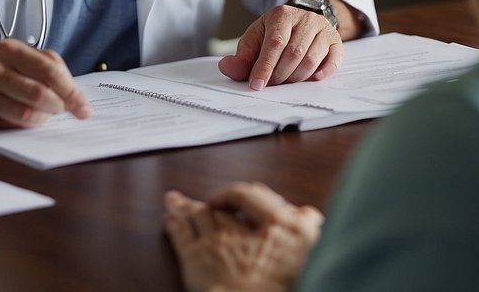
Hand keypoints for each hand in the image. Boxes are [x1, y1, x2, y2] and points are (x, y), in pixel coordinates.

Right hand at [0, 40, 91, 128]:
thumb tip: (73, 92)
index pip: (52, 67)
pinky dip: (29, 122)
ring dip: (46, 115)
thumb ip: (40, 68)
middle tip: (74, 113)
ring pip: (32, 105)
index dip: (72, 89)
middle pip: (45, 86)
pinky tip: (28, 119)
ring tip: (46, 115)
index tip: (84, 106)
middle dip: (65, 103)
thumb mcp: (12, 60)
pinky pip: (16, 117)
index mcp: (12, 48)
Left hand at [162, 183, 321, 291]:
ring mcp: (217, 242)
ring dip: (184, 206)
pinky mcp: (196, 257)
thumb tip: (309, 216)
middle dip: (207, 203)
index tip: (234, 197)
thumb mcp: (310, 251)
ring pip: (198, 215)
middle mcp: (243, 230)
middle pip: (221, 208)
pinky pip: (181, 234)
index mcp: (276, 226)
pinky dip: (173, 224)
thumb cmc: (283, 287)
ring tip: (174, 200)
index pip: (255, 197)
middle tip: (199, 197)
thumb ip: (308, 228)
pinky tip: (168, 218)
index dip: (241, 195)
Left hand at [217, 5, 342, 89]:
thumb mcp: (254, 41)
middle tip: (271, 85)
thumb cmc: (274, 35)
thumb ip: (241, 58)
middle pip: (294, 53)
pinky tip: (312, 79)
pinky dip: (323, 73)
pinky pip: (333, 60)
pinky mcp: (336, 40)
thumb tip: (226, 67)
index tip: (257, 85)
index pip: (274, 43)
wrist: (299, 22)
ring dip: (296, 77)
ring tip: (286, 81)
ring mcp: (323, 28)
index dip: (265, 66)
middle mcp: (305, 18)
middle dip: (280, 75)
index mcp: (281, 14)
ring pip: (311, 59)